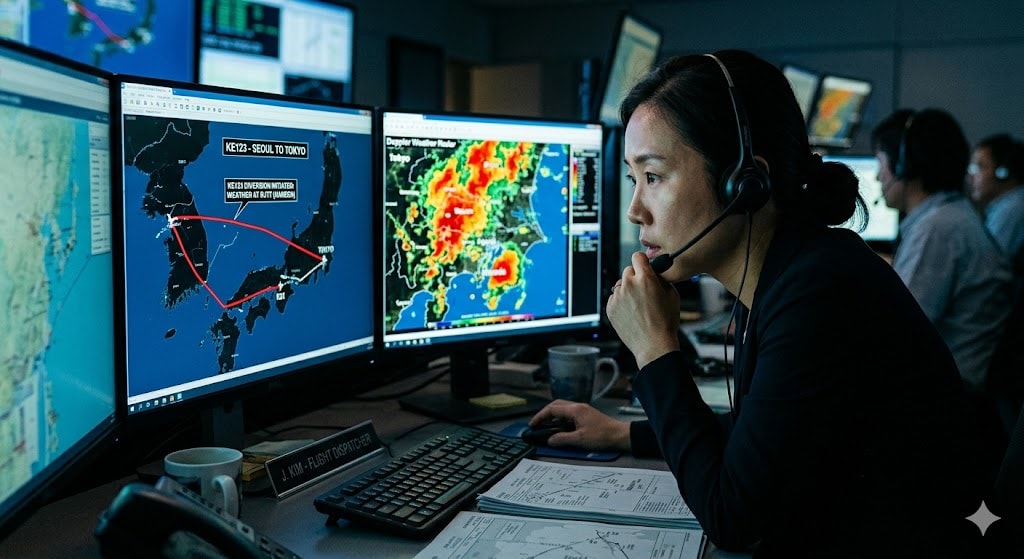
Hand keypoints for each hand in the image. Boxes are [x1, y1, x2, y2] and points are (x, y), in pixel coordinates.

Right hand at [529, 400, 631, 451]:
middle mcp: (578, 407)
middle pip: (556, 406)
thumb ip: (562, 439)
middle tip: (537, 424)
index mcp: (575, 410)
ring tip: (546, 427)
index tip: (532, 424)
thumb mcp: (580, 440)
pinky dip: (561, 420)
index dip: (540, 416)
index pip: (552, 409)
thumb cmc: (602, 436)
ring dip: (553, 417)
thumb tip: (549, 440)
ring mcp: (583, 410)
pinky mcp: (586, 416)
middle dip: (545, 414)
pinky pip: (569, 414)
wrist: (620, 436)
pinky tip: (560, 429)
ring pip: (563, 409)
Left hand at [606, 251, 680, 367]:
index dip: (642, 261)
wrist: (653, 345)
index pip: (637, 256)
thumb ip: (661, 279)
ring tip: (639, 305)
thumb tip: (655, 273)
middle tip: (644, 291)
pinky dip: (621, 302)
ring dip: (628, 290)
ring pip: (620, 285)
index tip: (644, 266)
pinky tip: (632, 312)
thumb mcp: (672, 295)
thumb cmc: (665, 322)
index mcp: (645, 278)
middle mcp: (628, 285)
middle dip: (636, 277)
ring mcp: (617, 297)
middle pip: (628, 270)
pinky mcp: (610, 308)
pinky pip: (615, 298)